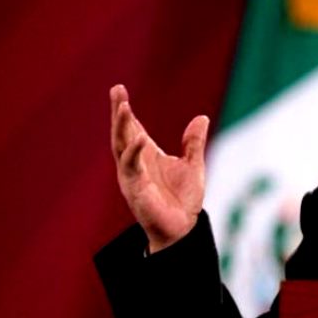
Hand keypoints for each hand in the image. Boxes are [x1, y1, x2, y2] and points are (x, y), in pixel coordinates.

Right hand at [110, 84, 207, 252]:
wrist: (182, 229)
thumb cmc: (183, 199)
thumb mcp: (193, 165)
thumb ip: (194, 142)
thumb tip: (201, 117)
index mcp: (147, 155)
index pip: (133, 128)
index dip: (126, 110)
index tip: (119, 89)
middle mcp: (135, 163)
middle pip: (122, 132)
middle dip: (118, 112)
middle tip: (116, 90)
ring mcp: (132, 175)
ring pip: (120, 146)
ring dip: (121, 126)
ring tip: (123, 106)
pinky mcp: (134, 188)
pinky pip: (130, 167)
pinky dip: (133, 151)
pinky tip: (139, 137)